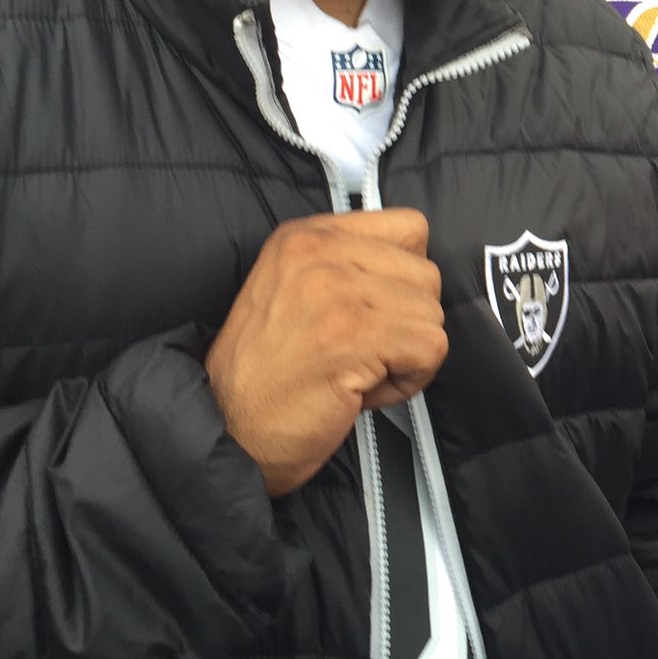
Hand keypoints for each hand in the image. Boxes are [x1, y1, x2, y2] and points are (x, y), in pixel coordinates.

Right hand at [205, 210, 446, 497]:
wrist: (226, 430)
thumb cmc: (266, 375)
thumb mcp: (295, 290)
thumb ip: (350, 265)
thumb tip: (418, 269)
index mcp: (307, 234)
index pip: (410, 228)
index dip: (404, 278)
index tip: (372, 312)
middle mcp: (320, 250)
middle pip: (427, 274)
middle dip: (408, 321)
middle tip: (360, 352)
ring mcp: (338, 290)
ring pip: (432, 314)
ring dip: (407, 355)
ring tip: (357, 372)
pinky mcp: (356, 335)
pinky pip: (432, 348)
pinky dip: (408, 380)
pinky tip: (362, 391)